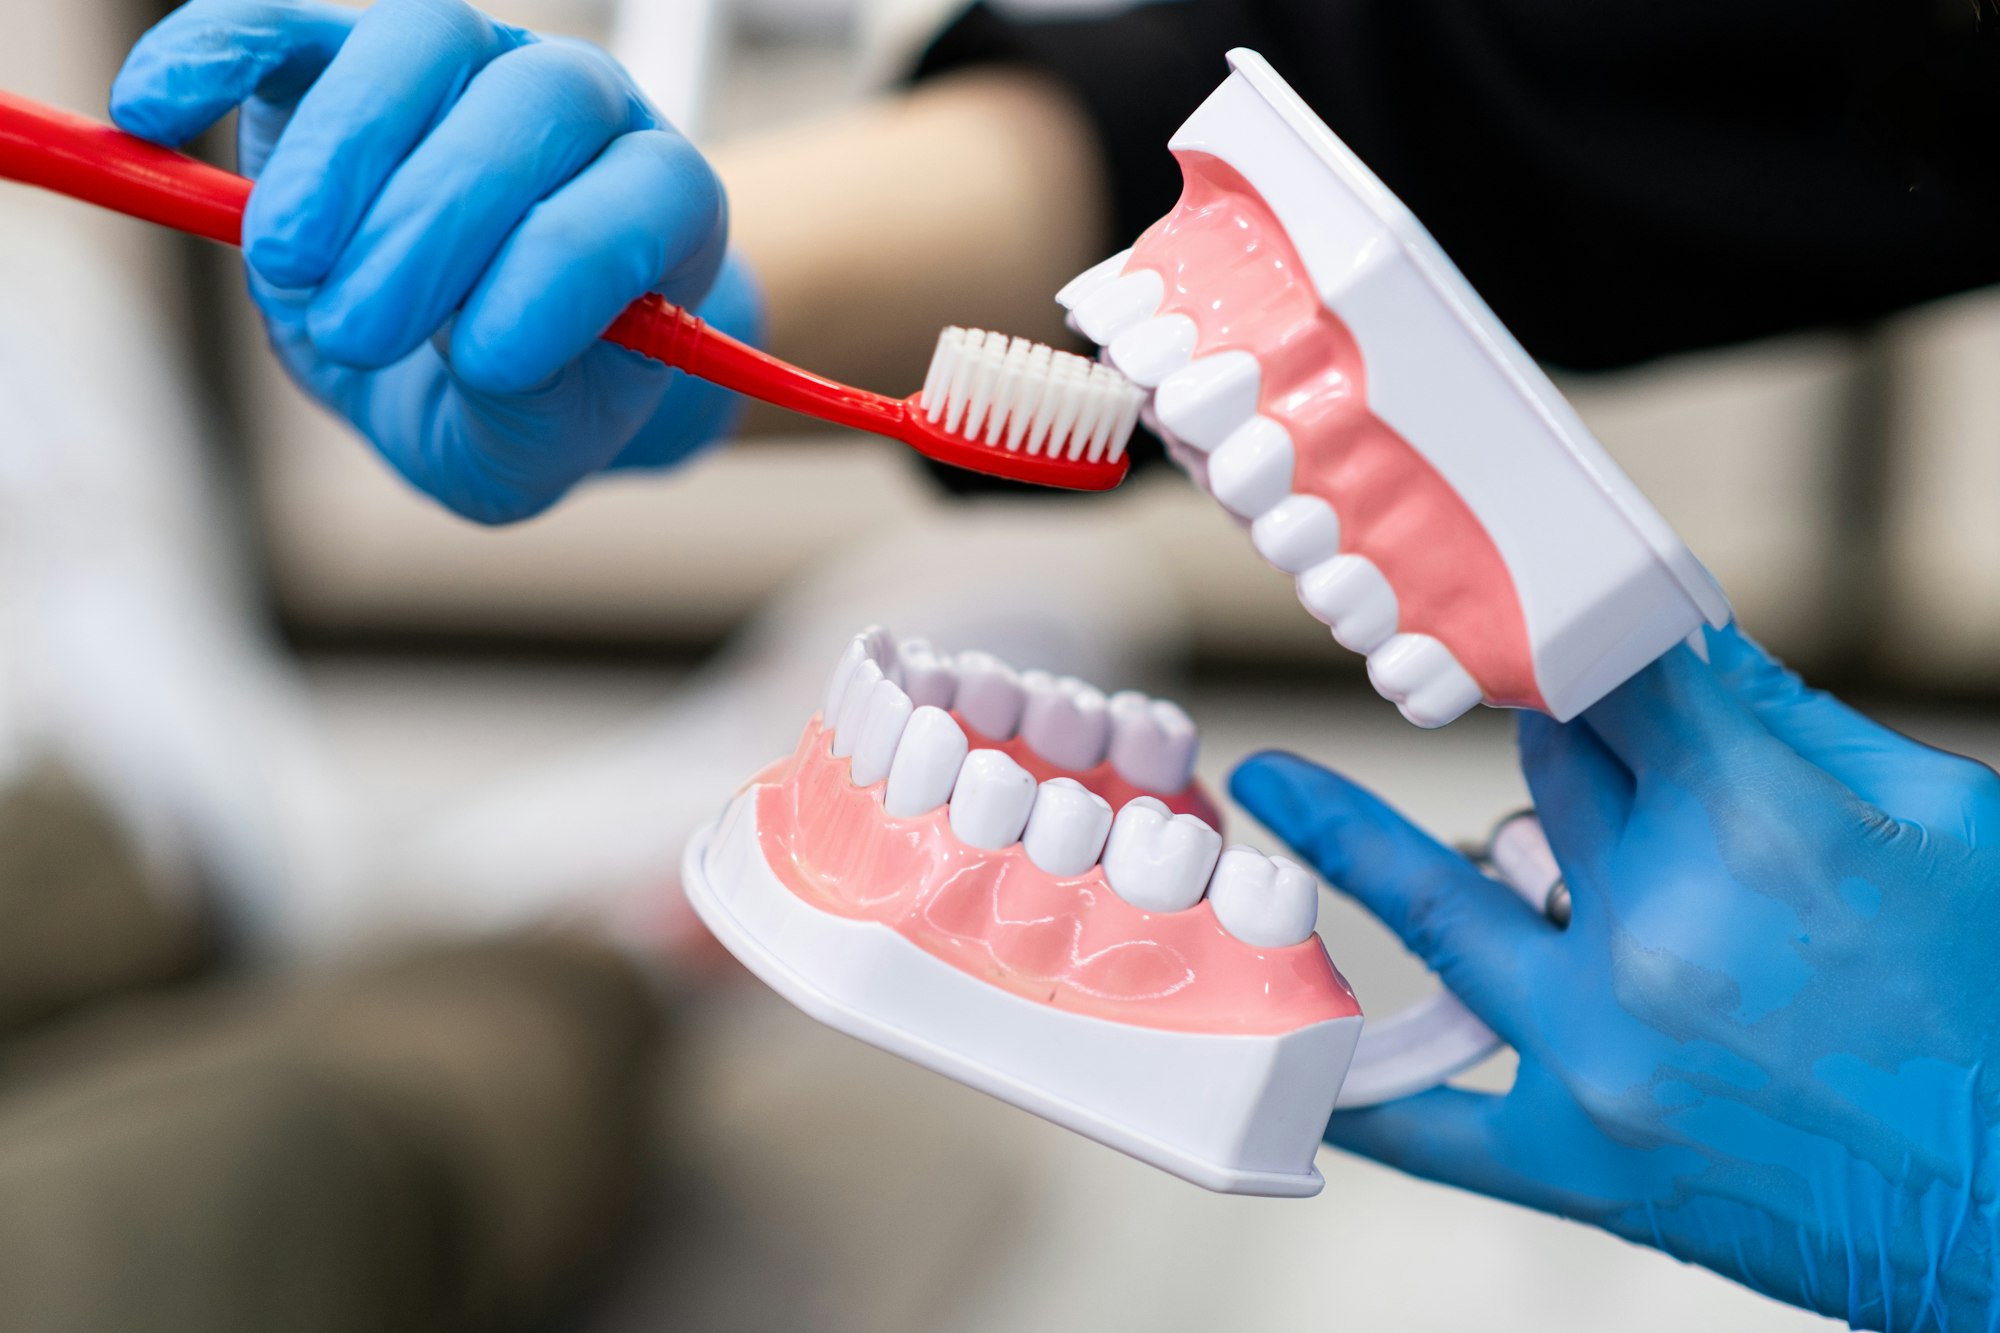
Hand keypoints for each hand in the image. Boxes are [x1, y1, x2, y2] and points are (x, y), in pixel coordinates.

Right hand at [110, 0, 758, 523]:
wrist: (468, 369)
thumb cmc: (525, 407)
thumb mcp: (533, 448)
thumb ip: (530, 413)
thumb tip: (480, 351)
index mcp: (659, 207)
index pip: (644, 198)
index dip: (571, 268)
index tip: (489, 362)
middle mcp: (579, 112)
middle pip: (528, 110)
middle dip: (437, 224)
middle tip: (359, 332)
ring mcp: (469, 65)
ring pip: (420, 45)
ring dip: (345, 152)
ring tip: (288, 268)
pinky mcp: (347, 52)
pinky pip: (283, 21)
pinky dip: (215, 51)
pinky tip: (154, 117)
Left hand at [1232, 626, 1999, 1332]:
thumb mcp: (1949, 821)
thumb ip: (1797, 726)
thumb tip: (1679, 643)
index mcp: (1754, 827)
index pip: (1609, 679)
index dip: (1566, 633)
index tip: (1519, 604)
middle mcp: (1655, 933)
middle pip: (1547, 781)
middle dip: (1555, 744)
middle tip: (1538, 715)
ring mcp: (1602, 1052)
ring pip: (1450, 904)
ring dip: (1373, 845)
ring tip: (1276, 789)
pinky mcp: (1586, 1159)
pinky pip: (1432, 1124)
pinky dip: (1357, 1087)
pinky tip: (1283, 1039)